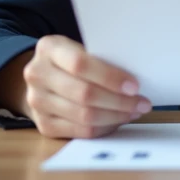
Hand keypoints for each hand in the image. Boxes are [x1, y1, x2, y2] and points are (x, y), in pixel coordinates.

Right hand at [5, 35, 151, 138]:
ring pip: (84, 116)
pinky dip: (104, 128)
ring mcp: (37, 102)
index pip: (81, 64)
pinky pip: (80, 132)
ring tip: (134, 112)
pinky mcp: (43, 125)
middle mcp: (37, 74)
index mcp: (49, 48)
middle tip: (142, 103)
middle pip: (84, 94)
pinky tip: (118, 121)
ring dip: (115, 116)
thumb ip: (99, 58)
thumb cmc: (70, 59)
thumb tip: (135, 78)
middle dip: (119, 101)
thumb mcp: (79, 47)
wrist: (41, 76)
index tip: (134, 86)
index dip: (110, 77)